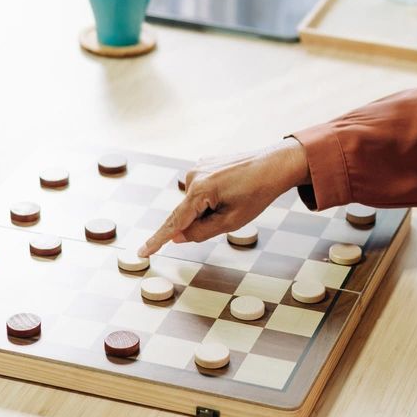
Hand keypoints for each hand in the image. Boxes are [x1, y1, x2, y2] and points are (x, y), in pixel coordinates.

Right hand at [139, 140, 310, 255]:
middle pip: (187, 213)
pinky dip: (211, 198)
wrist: (274, 165)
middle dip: (203, 221)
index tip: (142, 252)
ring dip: (209, 209)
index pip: (174, 222)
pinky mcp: (203, 164)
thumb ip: (201, 232)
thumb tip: (177, 237)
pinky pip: (200, 191)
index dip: (158, 240)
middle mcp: (192, 175)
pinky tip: (231, 191)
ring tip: (235, 199)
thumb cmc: (257, 193)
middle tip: (232, 210)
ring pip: (194, 203)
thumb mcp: (232, 221)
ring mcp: (197, 167)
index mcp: (200, 189)